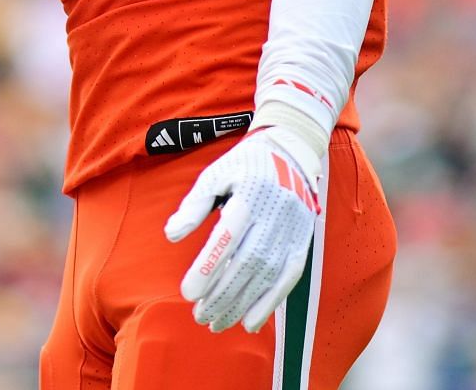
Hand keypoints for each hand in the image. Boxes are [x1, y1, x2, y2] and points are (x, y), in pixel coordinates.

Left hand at [163, 125, 321, 333]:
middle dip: (223, 293)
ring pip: (268, 275)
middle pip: (248, 262)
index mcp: (250, 192)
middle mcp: (275, 213)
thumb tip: (172, 235)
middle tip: (199, 316)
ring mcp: (292, 230)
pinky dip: (270, 303)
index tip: (188, 293)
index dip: (209, 266)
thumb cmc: (242, 166)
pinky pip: (289, 279)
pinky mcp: (303, 242)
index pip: (227, 237)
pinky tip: (251, 323)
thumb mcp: (214, 175)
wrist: (289, 153)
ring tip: (217, 323)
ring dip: (242, 304)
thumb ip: (193, 206)